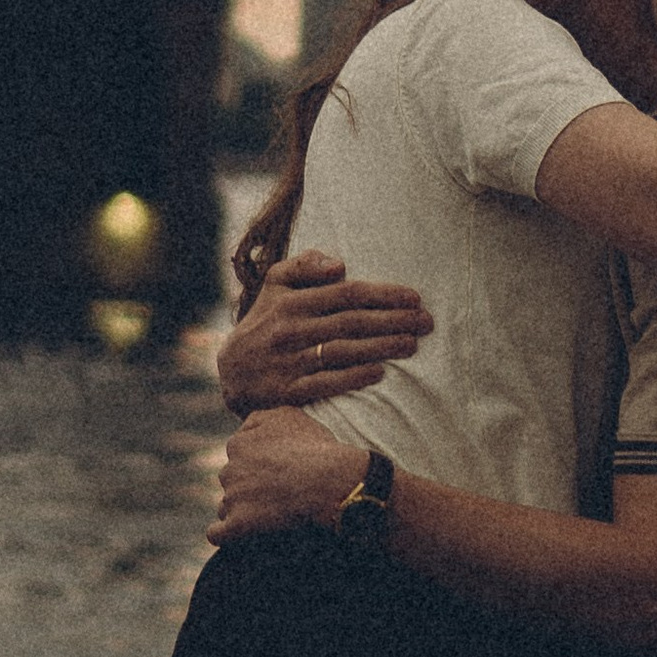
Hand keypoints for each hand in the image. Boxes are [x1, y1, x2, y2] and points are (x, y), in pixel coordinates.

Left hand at [211, 407, 360, 543]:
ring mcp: (233, 497)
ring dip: (240, 510)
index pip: (238, 454)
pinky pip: (218, 534)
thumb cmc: (316, 448)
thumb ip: (259, 419)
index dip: (257, 463)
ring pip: (226, 505)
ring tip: (268, 515)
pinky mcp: (238, 524)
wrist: (329, 481)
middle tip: (276, 493)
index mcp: (239, 444)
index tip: (275, 471)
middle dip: (247, 486)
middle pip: (232, 480)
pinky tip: (234, 537)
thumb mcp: (288, 415)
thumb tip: (243, 428)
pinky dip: (223, 535)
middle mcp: (230, 469)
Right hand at [217, 249, 431, 416]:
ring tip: (412, 345)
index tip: (415, 298)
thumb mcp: (274, 286)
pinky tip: (379, 372)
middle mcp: (290, 329)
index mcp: (291, 301)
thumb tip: (340, 265)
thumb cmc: (265, 323)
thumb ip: (303, 266)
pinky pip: (326, 383)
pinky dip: (353, 377)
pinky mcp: (287, 392)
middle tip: (427, 322)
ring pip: (343, 352)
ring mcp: (289, 362)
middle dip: (393, 321)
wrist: (230, 373)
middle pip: (351, 322)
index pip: (346, 293)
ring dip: (382, 347)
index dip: (383, 295)